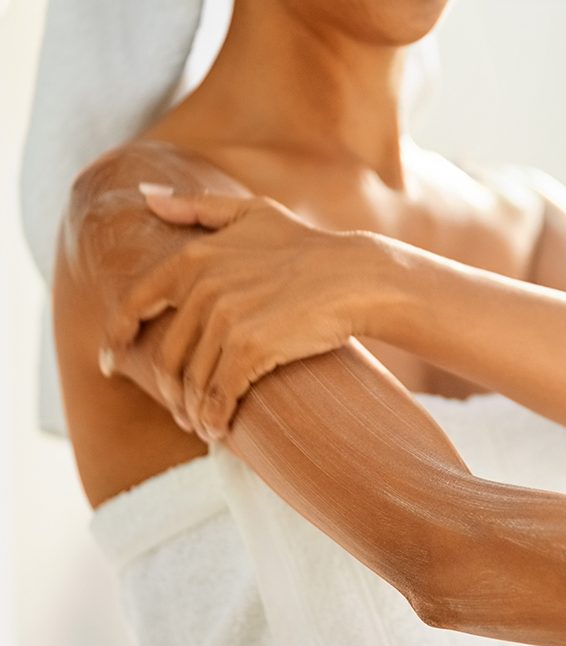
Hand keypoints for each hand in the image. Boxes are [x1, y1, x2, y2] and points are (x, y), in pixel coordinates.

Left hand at [102, 183, 396, 441]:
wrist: (357, 277)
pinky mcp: (251, 349)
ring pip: (192, 380)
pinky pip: (219, 394)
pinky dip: (215, 418)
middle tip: (180, 410)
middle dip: (170, 390)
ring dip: (193, 411)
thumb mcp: (252, 213)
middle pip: (167, 355)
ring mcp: (225, 319)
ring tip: (202, 426)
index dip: (117, 337)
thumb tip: (145, 197)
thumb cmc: (308, 247)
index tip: (111, 363)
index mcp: (193, 257)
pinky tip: (219, 430)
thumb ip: (197, 206)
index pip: (135, 303)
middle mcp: (202, 287)